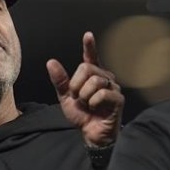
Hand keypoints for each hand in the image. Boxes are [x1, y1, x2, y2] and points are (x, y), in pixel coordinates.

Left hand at [47, 31, 123, 146]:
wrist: (91, 134)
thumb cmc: (83, 116)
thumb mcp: (66, 98)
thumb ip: (60, 81)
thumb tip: (51, 62)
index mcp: (92, 76)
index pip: (90, 58)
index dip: (89, 46)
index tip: (88, 35)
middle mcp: (105, 78)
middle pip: (87, 68)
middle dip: (76, 84)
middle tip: (78, 98)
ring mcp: (113, 88)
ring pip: (94, 81)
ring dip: (84, 96)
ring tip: (87, 105)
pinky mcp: (118, 99)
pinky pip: (102, 94)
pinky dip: (93, 103)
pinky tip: (96, 109)